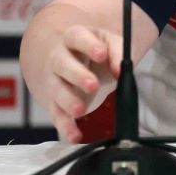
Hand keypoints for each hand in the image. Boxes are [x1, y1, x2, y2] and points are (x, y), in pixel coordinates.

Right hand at [47, 25, 122, 143]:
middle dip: (77, 76)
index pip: (77, 37)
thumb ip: (117, 51)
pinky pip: (57, 115)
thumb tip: (121, 69)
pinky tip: (75, 136)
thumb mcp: (108, 42)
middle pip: (63, 65)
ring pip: (57, 90)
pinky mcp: (54, 102)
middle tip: (93, 85)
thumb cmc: (93, 49)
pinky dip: (65, 127)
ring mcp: (54, 81)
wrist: (69, 59)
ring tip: (81, 110)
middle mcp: (59, 59)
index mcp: (74, 39)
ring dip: (68, 101)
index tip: (102, 53)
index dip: (88, 45)